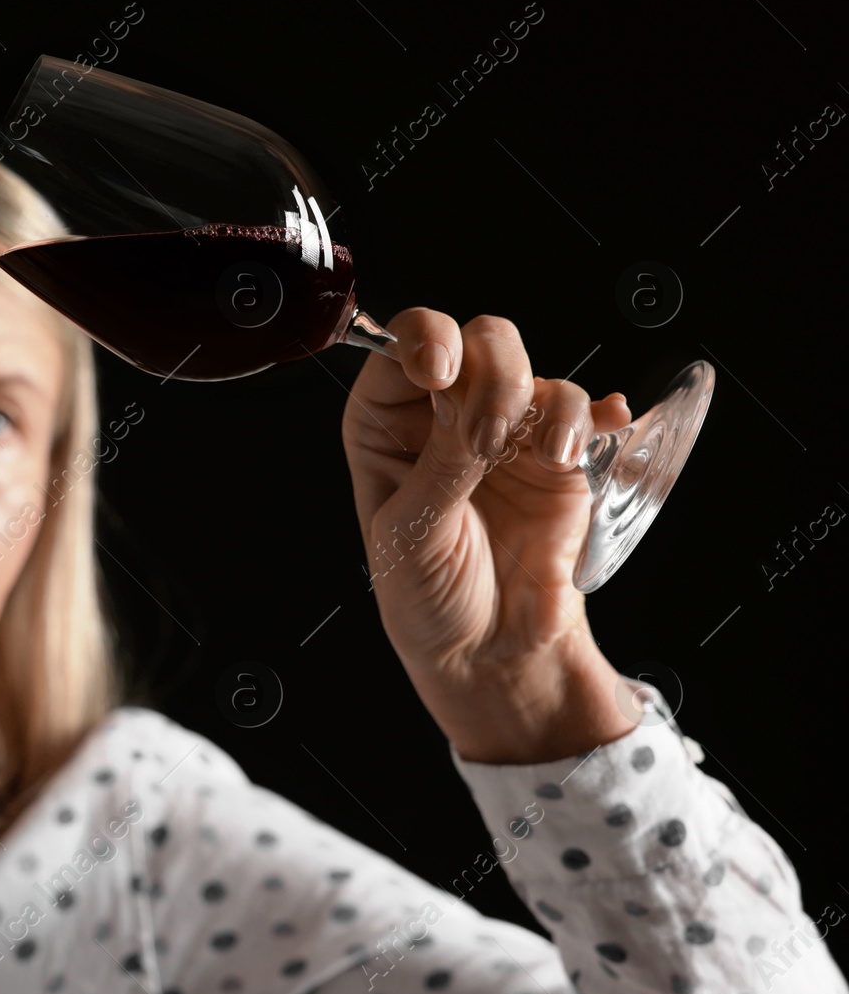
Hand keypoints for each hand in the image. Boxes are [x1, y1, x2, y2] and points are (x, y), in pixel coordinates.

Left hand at [339, 308, 641, 763]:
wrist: (489, 651)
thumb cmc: (428, 596)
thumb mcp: (414, 532)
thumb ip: (444, 463)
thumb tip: (476, 403)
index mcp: (384, 426)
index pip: (398, 352)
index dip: (422, 342)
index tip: (438, 371)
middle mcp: (443, 416)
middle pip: (475, 344)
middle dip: (492, 371)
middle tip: (493, 431)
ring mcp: (507, 432)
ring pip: (533, 370)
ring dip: (549, 402)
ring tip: (551, 455)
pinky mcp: (560, 458)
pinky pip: (586, 412)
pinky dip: (598, 414)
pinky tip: (609, 425)